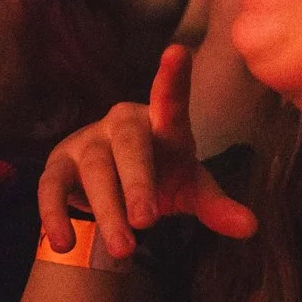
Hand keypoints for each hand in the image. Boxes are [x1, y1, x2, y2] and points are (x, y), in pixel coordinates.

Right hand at [38, 44, 256, 260]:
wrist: (118, 185)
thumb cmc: (163, 176)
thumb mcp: (191, 190)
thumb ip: (216, 206)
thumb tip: (250, 227)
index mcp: (164, 124)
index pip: (172, 100)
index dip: (174, 78)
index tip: (179, 52)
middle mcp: (124, 125)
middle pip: (129, 147)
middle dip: (138, 185)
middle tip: (147, 223)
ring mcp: (88, 142)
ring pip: (94, 171)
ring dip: (106, 210)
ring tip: (124, 249)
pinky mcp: (57, 165)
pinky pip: (50, 187)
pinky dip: (55, 215)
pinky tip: (63, 243)